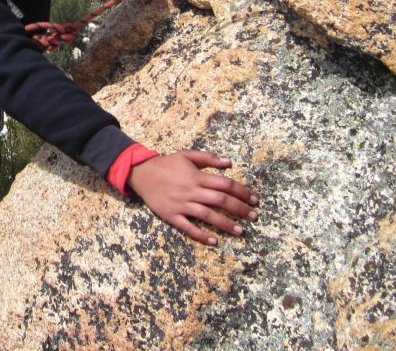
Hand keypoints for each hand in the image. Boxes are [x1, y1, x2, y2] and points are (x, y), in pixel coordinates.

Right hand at [127, 150, 258, 244]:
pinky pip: (188, 228)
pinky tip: (214, 240)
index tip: (254, 199)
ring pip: (207, 216)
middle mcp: (192, 191)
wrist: (142, 173)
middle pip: (220, 200)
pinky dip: (201, 235)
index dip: (242, 192)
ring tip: (240, 231)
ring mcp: (182, 204)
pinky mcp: (172, 216)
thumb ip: (207, 158)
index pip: (225, 184)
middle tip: (253, 216)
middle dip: (239, 209)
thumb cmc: (166, 164)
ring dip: (225, 224)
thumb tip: (228, 162)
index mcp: (197, 176)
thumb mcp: (186, 155)